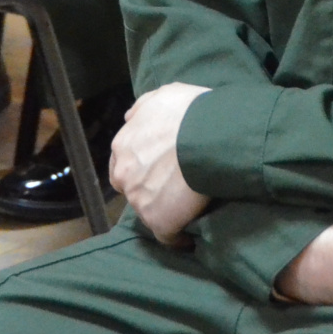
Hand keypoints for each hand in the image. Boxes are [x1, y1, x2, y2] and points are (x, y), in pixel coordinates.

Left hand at [110, 81, 210, 240]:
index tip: (161, 169)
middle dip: (150, 189)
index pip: (124, 164)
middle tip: (176, 187)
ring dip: (165, 210)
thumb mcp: (162, 96)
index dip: (143, 167)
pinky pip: (167, 236)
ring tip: (188, 208)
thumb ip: (142, 109)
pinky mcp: (159, 221)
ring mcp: (139, 200)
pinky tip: (189, 235)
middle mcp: (124, 174)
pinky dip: (178, 237)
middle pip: (133, 189)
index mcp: (123, 145)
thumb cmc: (189, 111)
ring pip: (149, 212)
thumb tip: (129, 118)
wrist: (210, 136)